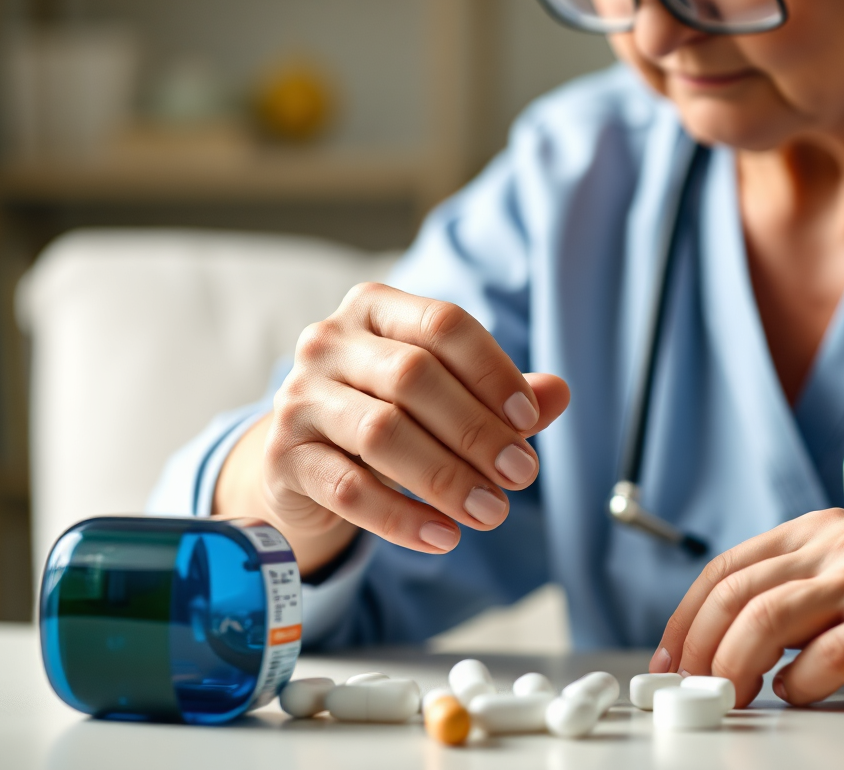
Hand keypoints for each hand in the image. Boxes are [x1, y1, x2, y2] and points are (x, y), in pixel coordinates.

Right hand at [214, 283, 569, 573]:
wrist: (304, 459)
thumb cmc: (385, 412)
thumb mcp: (442, 395)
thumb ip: (497, 392)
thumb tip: (560, 392)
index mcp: (373, 308)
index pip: (442, 324)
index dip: (491, 370)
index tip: (529, 419)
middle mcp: (328, 341)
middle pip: (413, 377)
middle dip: (476, 430)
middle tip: (521, 475)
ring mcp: (298, 397)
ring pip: (381, 433)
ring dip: (446, 477)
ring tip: (491, 511)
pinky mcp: (283, 457)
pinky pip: (348, 489)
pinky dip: (402, 518)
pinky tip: (444, 536)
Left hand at [651, 508, 843, 706]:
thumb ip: (800, 576)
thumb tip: (743, 626)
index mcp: (814, 529)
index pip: (726, 567)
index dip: (687, 614)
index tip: (671, 651)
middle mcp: (832, 547)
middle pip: (737, 594)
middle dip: (700, 645)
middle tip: (691, 681)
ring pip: (767, 619)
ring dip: (735, 664)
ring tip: (731, 690)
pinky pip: (829, 657)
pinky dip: (799, 682)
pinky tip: (796, 691)